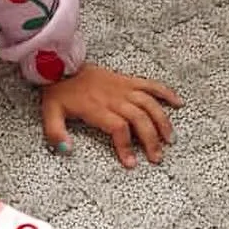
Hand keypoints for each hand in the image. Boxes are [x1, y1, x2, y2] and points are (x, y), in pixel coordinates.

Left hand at [40, 64, 180, 167]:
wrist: (62, 65)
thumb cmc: (58, 91)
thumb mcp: (50, 113)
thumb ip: (56, 133)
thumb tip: (66, 150)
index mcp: (97, 107)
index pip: (118, 128)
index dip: (126, 146)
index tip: (131, 163)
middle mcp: (114, 97)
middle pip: (139, 118)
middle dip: (150, 139)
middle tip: (156, 157)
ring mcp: (123, 87)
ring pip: (149, 103)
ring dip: (162, 121)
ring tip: (170, 139)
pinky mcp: (128, 80)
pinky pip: (150, 84)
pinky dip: (166, 92)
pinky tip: (178, 103)